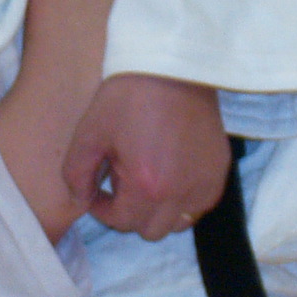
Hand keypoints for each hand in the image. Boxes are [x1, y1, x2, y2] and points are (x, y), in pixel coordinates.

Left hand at [61, 73, 227, 239]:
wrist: (172, 66)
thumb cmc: (128, 96)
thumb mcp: (90, 132)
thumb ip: (77, 173)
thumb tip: (80, 199)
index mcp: (145, 185)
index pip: (122, 222)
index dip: (104, 209)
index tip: (99, 190)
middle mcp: (179, 193)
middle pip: (151, 230)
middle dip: (131, 213)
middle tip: (123, 184)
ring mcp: (204, 184)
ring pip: (179, 222)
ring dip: (160, 211)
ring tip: (149, 182)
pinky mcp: (220, 172)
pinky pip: (200, 205)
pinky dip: (185, 199)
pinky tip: (172, 174)